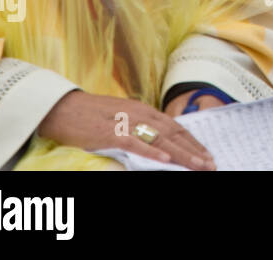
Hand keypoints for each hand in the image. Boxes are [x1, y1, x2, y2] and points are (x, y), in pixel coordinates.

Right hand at [37, 90, 215, 169]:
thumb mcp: (122, 118)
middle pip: (173, 134)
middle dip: (194, 150)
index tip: (206, 155)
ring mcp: (125, 123)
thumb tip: (160, 141)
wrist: (61, 108)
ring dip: (182, 153)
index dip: (192, 142)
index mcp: (144, 110)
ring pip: (161, 139)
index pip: (175, 127)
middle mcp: (140, 114)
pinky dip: (151, 151)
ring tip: (198, 165)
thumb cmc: (89, 115)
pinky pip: (135, 143)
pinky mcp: (109, 133)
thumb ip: (140, 127)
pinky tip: (166, 160)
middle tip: (211, 164)